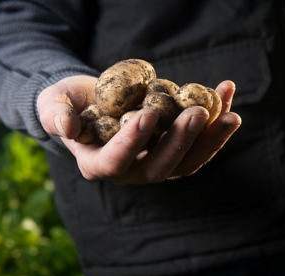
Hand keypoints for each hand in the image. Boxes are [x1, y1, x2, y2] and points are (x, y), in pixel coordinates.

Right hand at [37, 75, 240, 184]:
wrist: (91, 101)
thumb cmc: (68, 103)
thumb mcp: (53, 104)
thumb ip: (55, 115)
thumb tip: (67, 127)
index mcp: (97, 164)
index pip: (115, 161)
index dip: (132, 142)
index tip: (149, 113)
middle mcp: (129, 171)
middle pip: (159, 168)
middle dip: (181, 142)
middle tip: (199, 113)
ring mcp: (154, 162)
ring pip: (186, 162)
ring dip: (209, 140)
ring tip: (231, 114)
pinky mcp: (172, 149)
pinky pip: (197, 143)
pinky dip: (214, 124)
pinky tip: (227, 95)